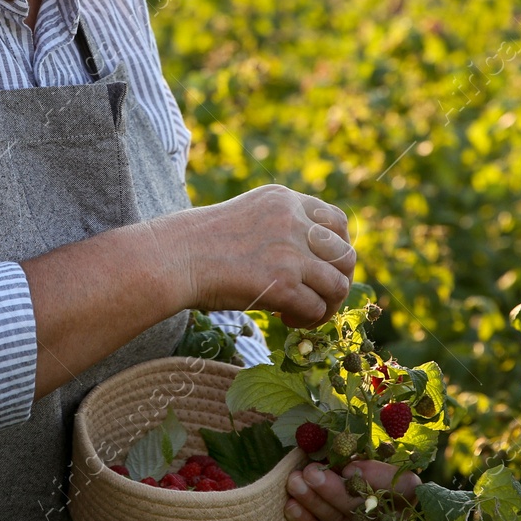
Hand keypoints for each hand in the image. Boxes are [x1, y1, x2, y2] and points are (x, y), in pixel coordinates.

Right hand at [152, 184, 354, 327]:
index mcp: (284, 200)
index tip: (321, 268)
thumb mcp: (246, 216)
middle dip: (338, 280)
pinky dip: (307, 320)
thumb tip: (308, 259)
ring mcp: (291, 252)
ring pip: (339, 284)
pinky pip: (316, 308)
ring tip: (306, 312)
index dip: (336, 250)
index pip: (336, 221)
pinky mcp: (284, 284)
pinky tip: (286, 319)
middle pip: (346, 254)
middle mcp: (293, 221)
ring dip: (327, 305)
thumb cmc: (199, 242)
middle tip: (318, 296)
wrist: (174, 257)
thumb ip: (279, 226)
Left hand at [284, 460, 420, 520]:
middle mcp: (387, 514)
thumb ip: (360, 451)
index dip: (376, 478)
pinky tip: (291, 505)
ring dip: (314, 502)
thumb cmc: (361, 462)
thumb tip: (344, 461)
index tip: (350, 465)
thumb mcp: (367, 451)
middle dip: (333, 490)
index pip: (403, 486)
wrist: (347, 487)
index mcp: (403, 490)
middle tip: (311, 472)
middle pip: (363, 507)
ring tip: (295, 481)